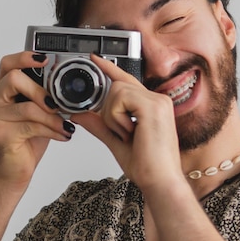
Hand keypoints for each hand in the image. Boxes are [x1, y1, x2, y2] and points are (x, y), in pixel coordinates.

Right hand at [0, 52, 73, 188]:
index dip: (25, 57)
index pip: (8, 64)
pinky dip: (52, 129)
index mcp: (1, 92)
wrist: (13, 172)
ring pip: (27, 106)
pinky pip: (31, 125)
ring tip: (65, 125)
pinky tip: (62, 135)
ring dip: (52, 117)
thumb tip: (68, 87)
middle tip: (57, 104)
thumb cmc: (25, 142)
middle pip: (14, 79)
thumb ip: (44, 98)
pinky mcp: (1, 133)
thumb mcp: (38, 114)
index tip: (45, 59)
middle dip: (41, 90)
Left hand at [72, 55, 183, 192]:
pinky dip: (117, 118)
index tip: (95, 58)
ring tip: (128, 134)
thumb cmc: (147, 167)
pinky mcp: (153, 106)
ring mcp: (157, 101)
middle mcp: (157, 100)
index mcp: (152, 106)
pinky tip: (131, 132)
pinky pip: (120, 98)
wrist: (160, 182)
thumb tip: (79, 114)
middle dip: (109, 112)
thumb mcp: (116, 141)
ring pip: (116, 91)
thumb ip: (98, 125)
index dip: (109, 69)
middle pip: (117, 86)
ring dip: (113, 116)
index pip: (127, 81)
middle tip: (122, 134)